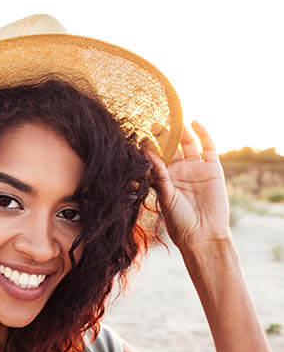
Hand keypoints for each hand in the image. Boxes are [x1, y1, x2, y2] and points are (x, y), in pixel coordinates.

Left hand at [146, 122, 231, 250]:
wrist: (203, 234)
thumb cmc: (179, 221)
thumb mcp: (165, 195)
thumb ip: (158, 174)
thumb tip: (146, 152)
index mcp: (164, 179)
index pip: (155, 158)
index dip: (149, 146)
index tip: (138, 132)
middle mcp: (179, 172)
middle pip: (171, 148)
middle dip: (164, 135)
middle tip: (153, 121)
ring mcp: (196, 169)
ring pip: (188, 144)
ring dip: (181, 131)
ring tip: (173, 118)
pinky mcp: (213, 169)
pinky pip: (208, 147)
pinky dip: (203, 134)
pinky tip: (195, 122)